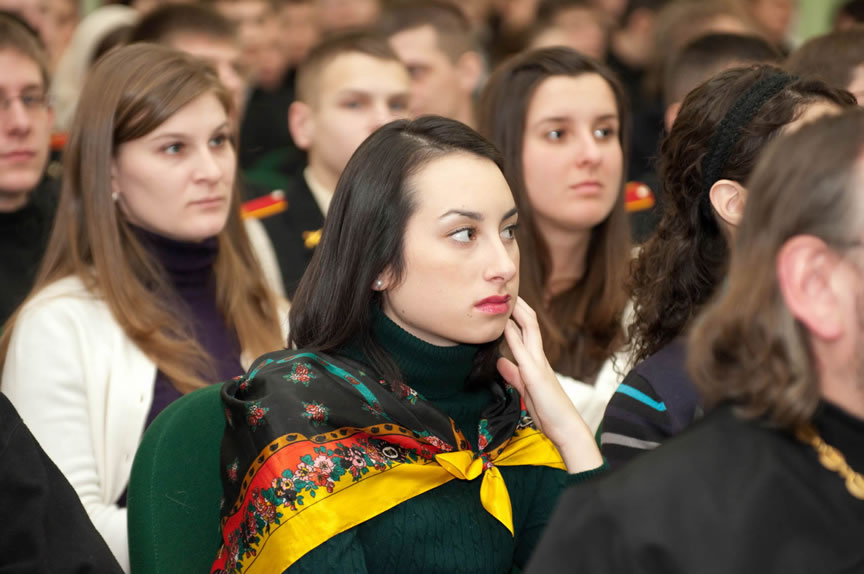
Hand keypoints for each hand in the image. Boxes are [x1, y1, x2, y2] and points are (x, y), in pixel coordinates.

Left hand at [497, 297, 602, 472]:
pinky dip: (513, 336)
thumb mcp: (526, 390)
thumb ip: (514, 374)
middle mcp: (539, 359)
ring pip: (528, 330)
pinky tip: (504, 326)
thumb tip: (501, 361)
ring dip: (516, 312)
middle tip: (506, 288)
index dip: (518, 315)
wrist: (567, 430)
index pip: (527, 332)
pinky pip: (522, 351)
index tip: (507, 301)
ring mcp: (539, 365)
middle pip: (530, 324)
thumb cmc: (549, 413)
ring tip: (505, 296)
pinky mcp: (535, 375)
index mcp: (537, 362)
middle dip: (518, 306)